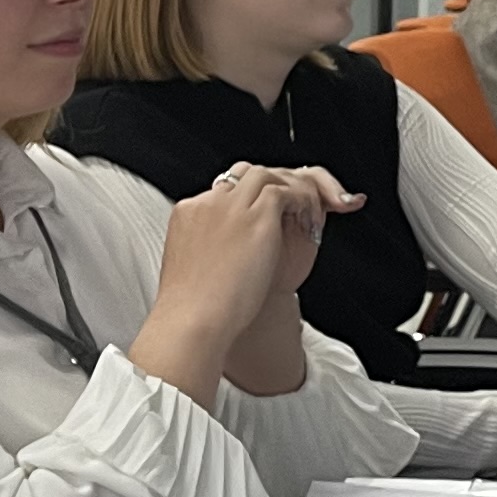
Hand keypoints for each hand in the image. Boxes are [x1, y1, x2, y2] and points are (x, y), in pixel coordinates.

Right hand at [160, 164, 347, 329]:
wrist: (192, 321)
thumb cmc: (192, 312)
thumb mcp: (191, 272)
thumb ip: (206, 252)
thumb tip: (222, 260)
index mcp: (188, 214)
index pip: (224, 189)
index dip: (251, 199)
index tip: (269, 216)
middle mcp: (208, 203)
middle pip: (246, 174)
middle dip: (274, 185)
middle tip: (294, 206)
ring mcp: (232, 207)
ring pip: (268, 177)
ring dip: (291, 192)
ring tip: (305, 215)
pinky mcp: (258, 217)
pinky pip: (287, 191)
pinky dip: (302, 202)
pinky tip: (309, 224)